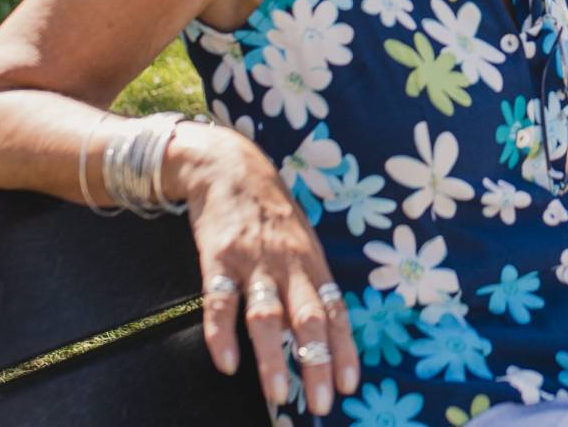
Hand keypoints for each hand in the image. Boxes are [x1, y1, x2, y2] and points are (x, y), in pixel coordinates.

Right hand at [167, 124, 359, 413]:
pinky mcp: (218, 257)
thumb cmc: (271, 211)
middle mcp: (289, 263)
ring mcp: (254, 260)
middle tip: (320, 404)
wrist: (230, 165)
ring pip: (267, 316)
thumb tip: (324, 330)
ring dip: (272, 357)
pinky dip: (221, 333)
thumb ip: (309, 281)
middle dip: (317, 363)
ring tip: (276, 394)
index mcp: (313, 262)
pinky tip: (226, 363)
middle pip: (309, 319)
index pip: (336, 312)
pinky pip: (220, 300)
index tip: (349, 386)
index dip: (344, 350)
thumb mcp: (302, 240)